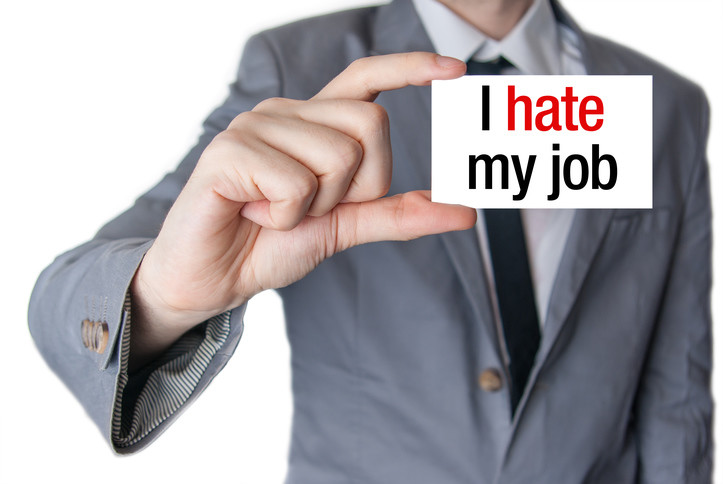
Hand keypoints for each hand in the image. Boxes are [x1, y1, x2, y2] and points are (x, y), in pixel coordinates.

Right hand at [129, 52, 474, 365]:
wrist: (213, 279)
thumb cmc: (271, 245)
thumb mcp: (345, 227)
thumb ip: (397, 214)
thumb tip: (464, 212)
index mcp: (313, 123)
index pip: (365, 78)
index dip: (408, 68)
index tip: (454, 70)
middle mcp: (287, 112)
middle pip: (372, 125)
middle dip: (358, 186)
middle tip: (311, 208)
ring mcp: (256, 126)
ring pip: (338, 157)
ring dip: (316, 207)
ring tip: (275, 213)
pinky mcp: (229, 151)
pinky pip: (296, 184)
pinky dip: (285, 217)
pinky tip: (254, 214)